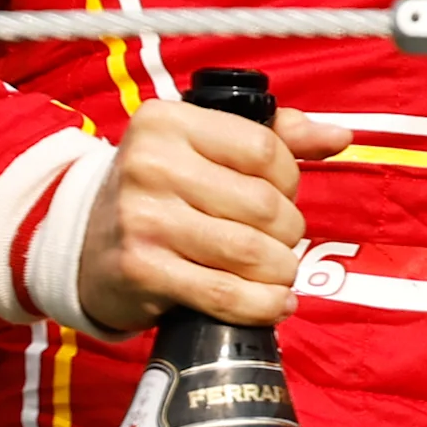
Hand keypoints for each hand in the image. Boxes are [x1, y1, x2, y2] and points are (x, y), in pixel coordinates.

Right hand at [75, 97, 352, 332]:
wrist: (85, 247)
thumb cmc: (160, 191)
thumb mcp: (202, 146)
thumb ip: (274, 134)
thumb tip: (340, 136)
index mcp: (166, 121)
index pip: (264, 149)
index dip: (290, 178)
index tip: (281, 195)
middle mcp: (150, 164)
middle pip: (263, 204)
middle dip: (287, 231)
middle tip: (279, 241)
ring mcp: (143, 219)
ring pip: (250, 252)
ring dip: (279, 271)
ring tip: (277, 273)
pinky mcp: (142, 270)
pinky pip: (225, 295)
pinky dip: (262, 305)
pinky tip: (273, 304)